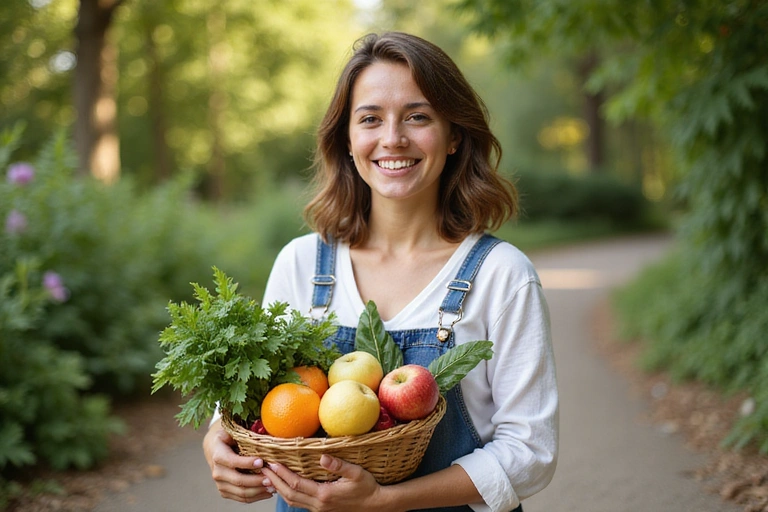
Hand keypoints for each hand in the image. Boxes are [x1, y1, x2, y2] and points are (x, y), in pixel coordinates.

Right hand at [203, 422, 274, 502]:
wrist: (214, 449)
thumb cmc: (228, 438)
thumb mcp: (231, 431)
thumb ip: (244, 433)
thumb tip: (264, 429)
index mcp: (218, 454)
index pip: (232, 461)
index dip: (247, 463)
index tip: (262, 461)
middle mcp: (217, 471)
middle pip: (238, 480)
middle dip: (256, 480)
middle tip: (271, 478)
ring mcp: (220, 483)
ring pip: (241, 492)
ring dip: (258, 491)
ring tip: (273, 486)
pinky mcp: (224, 491)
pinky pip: (241, 498)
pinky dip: (255, 497)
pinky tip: (267, 492)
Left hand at [261, 454, 389, 511]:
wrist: (376, 505)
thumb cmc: (367, 487)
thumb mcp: (357, 473)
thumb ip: (339, 465)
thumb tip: (323, 457)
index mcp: (325, 494)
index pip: (296, 484)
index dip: (282, 474)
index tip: (272, 463)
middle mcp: (319, 504)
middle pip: (289, 494)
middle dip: (274, 481)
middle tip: (263, 469)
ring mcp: (319, 509)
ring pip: (292, 501)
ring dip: (278, 489)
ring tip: (268, 477)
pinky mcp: (321, 509)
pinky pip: (299, 503)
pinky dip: (288, 494)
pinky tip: (284, 487)